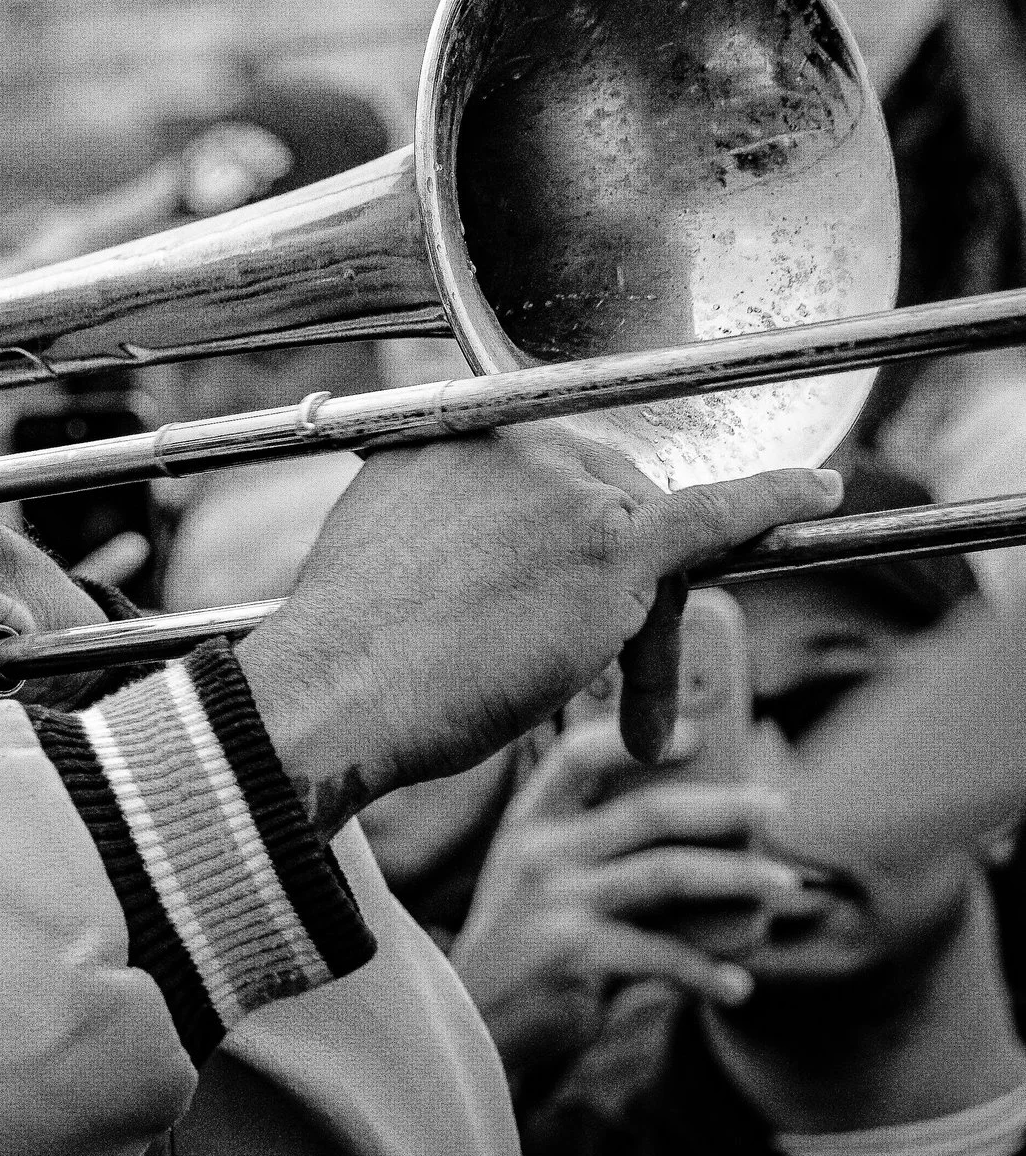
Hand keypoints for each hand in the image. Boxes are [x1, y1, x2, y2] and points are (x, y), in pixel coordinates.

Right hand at [233, 426, 838, 830]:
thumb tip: (468, 541)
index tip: (561, 587)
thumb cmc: (350, 647)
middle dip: (611, 596)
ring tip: (628, 723)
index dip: (567, 544)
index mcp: (457, 432)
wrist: (339, 687)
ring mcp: (569, 487)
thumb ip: (437, 519)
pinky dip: (771, 500)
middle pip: (607, 510)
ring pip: (648, 550)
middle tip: (589, 680)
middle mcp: (518, 439)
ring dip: (646, 638)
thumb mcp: (381, 544)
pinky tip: (815, 492)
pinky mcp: (614, 546)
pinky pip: (715, 514)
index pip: (552, 481)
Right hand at [449, 721, 803, 1075]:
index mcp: (528, 825)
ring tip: (786, 886)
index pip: (576, 755)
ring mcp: (555, 902)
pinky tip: (738, 985)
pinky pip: (666, 954)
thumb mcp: (546, 888)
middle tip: (779, 806)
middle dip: (725, 806)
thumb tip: (717, 847)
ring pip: (670, 874)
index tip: (698, 735)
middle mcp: (538, 853)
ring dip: (740, 879)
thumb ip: (606, 860)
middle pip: (647, 811)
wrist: (472, 1025)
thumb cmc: (526, 950)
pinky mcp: (576, 954)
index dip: (635, 737)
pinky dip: (710, 971)